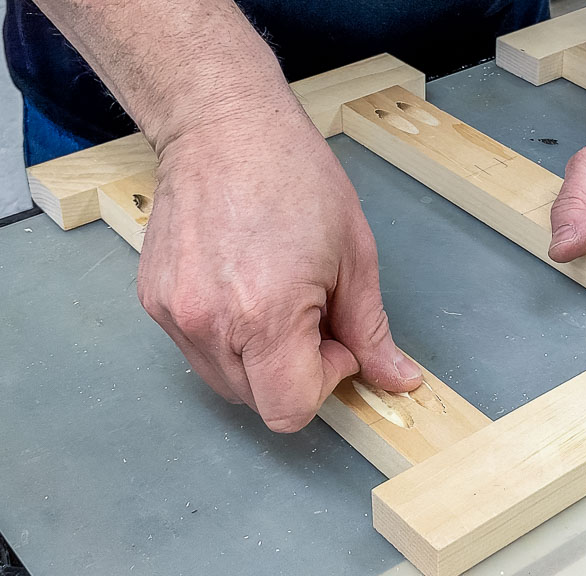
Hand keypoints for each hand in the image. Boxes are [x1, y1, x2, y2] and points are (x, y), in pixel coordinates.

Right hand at [137, 102, 420, 431]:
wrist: (224, 127)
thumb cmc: (295, 177)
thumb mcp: (355, 256)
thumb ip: (370, 329)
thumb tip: (396, 379)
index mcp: (265, 315)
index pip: (290, 411)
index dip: (323, 384)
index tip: (335, 342)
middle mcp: (210, 324)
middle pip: (258, 402)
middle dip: (295, 373)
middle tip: (312, 315)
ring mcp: (174, 315)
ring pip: (226, 382)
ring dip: (261, 361)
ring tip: (278, 299)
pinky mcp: (154, 301)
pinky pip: (198, 350)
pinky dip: (228, 338)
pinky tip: (244, 288)